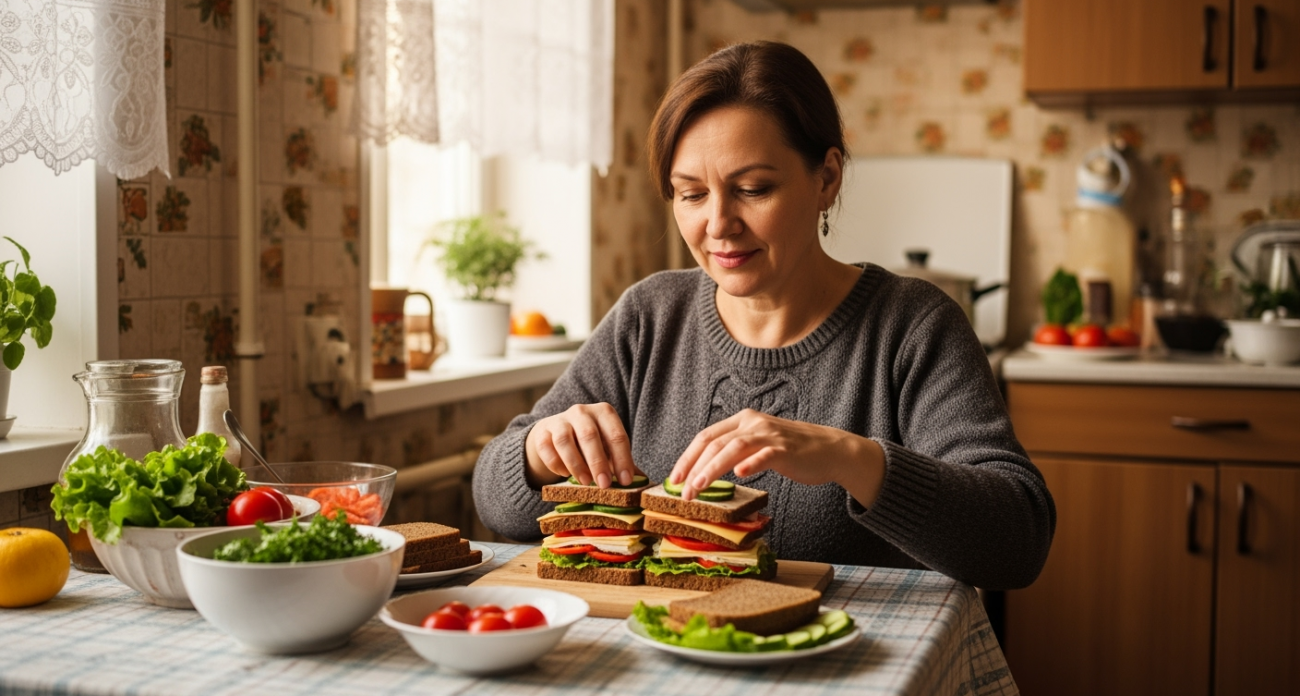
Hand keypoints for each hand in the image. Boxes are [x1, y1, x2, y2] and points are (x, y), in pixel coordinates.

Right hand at [524, 403, 640, 488]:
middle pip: (589, 435)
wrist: (556, 434)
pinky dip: (556, 464)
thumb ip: (623, 463)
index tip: (625, 481)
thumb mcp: (608, 448)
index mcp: (604, 413)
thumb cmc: (589, 443)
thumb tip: (643, 483)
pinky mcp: (542, 431)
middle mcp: (582, 411)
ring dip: (576, 464)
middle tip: (604, 485)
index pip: (616, 435)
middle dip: (598, 462)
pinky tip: (564, 475)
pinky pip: (547, 448)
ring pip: (565, 441)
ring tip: (585, 482)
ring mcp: (559, 420)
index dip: (622, 459)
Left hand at [669, 409, 885, 506]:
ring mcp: (769, 435)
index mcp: (742, 420)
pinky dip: (751, 463)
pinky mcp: (786, 449)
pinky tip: (740, 474)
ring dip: (713, 468)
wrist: (829, 449)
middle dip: (694, 468)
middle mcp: (752, 423)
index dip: (687, 457)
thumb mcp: (757, 443)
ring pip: (733, 447)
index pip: (706, 436)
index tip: (674, 479)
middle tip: (683, 491)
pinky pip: (765, 454)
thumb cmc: (790, 450)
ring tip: (699, 487)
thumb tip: (703, 472)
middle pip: (715, 442)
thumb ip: (733, 451)